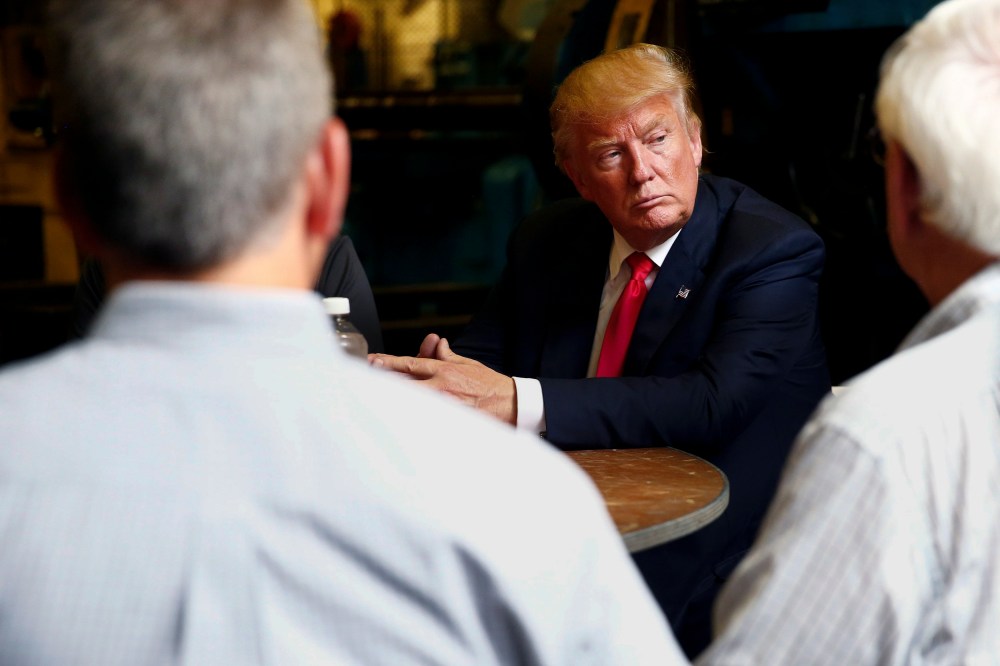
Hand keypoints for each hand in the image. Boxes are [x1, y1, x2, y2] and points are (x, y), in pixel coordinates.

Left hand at [369, 335, 516, 424]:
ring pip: (412, 402)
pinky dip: (411, 419)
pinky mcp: (450, 420)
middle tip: (362, 379)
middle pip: (404, 384)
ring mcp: (445, 405)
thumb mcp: (467, 364)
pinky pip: (426, 420)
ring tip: (371, 399)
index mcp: (444, 370)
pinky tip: (395, 421)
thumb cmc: (488, 384)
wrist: (511, 403)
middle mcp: (441, 386)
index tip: (371, 361)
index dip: (388, 363)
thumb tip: (436, 343)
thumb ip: (447, 355)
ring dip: (393, 400)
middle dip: (383, 381)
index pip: (410, 364)